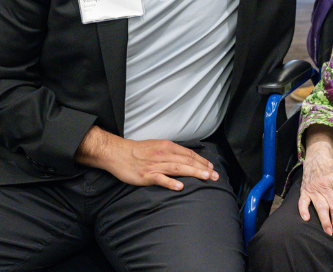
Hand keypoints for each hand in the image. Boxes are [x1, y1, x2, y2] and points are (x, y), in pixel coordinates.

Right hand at [74, 126, 218, 189]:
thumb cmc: (138, 150)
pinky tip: (180, 186)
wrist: (117, 153)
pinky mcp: (146, 175)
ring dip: (194, 173)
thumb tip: (186, 158)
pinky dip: (171, 182)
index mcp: (167, 146)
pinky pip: (160, 179)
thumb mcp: (157, 146)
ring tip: (206, 178)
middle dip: (203, 168)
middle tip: (215, 176)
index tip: (211, 167)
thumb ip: (171, 152)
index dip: (202, 161)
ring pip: (178, 168)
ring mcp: (155, 165)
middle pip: (187, 161)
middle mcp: (163, 154)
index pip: (189, 154)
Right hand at [298, 150, 332, 236]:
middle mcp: (326, 185)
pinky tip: (306, 219)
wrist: (316, 157)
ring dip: (325, 222)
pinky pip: (302, 201)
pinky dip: (303, 210)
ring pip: (321, 207)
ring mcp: (314, 188)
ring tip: (329, 232)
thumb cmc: (331, 168)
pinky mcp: (304, 190)